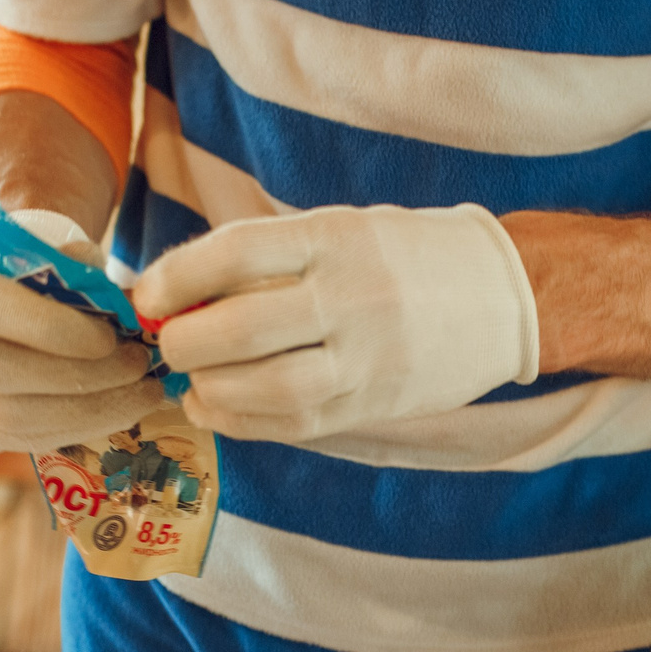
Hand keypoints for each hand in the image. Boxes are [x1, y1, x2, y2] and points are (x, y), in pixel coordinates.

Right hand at [0, 210, 168, 454]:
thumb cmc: (6, 260)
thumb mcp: (27, 240)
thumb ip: (65, 259)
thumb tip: (117, 302)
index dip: (48, 327)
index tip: (110, 336)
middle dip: (79, 376)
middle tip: (138, 367)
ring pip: (7, 417)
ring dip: (86, 411)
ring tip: (139, 394)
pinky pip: (15, 438)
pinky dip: (72, 429)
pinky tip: (114, 413)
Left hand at [134, 203, 540, 441]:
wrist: (504, 297)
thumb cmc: (405, 256)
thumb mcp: (345, 229)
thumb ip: (273, 259)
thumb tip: (178, 293)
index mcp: (337, 238)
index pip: (234, 253)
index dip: (175, 277)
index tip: (146, 293)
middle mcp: (350, 297)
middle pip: (239, 329)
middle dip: (183, 342)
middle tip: (166, 342)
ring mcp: (366, 357)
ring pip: (264, 388)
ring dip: (209, 389)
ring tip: (192, 381)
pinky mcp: (373, 403)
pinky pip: (292, 422)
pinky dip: (241, 420)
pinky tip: (216, 408)